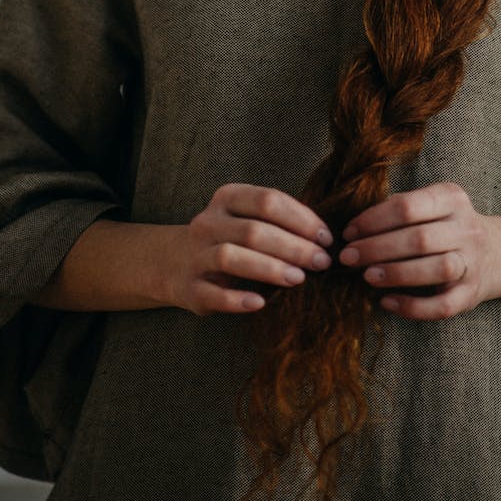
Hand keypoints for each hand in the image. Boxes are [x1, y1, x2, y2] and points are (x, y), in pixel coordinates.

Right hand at [179, 183, 333, 315]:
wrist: (174, 262)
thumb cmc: (228, 238)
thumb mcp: (246, 218)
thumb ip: (279, 221)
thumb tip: (324, 238)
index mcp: (227, 198)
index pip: (268, 200)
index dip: (301, 219)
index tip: (326, 238)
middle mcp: (208, 222)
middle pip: (253, 230)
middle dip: (293, 246)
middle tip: (321, 262)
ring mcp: (196, 255)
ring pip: (231, 256)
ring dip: (269, 268)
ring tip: (298, 278)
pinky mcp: (190, 288)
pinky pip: (213, 294)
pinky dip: (237, 299)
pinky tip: (260, 302)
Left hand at [338, 182, 494, 320]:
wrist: (496, 254)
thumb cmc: (446, 227)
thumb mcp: (431, 206)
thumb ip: (399, 211)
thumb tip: (355, 229)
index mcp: (452, 199)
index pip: (408, 206)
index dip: (373, 220)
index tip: (349, 232)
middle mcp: (466, 228)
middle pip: (420, 238)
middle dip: (378, 248)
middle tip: (348, 257)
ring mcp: (472, 262)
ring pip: (436, 269)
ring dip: (397, 273)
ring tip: (367, 277)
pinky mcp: (471, 293)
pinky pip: (443, 305)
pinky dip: (413, 307)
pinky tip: (387, 302)